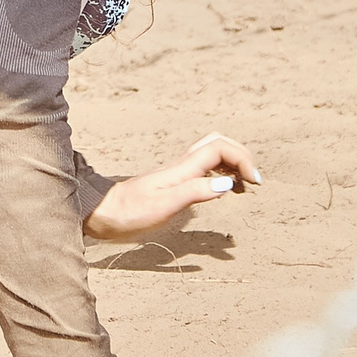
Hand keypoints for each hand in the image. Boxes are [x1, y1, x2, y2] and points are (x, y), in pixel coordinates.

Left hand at [83, 131, 261, 238]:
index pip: (220, 148)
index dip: (242, 159)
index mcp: (183, 169)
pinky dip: (220, 174)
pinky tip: (221, 191)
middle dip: (241, 155)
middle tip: (252, 181)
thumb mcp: (164, 206)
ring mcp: (177, 173)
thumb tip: (227, 184)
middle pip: (218, 143)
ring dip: (232, 164)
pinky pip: (204, 168)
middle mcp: (182, 166)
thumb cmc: (131, 212)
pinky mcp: (173, 183)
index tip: (253, 183)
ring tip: (243, 187)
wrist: (103, 213)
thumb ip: (194, 192)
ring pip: (211, 153)